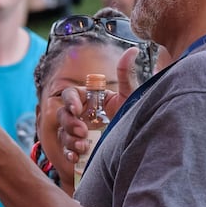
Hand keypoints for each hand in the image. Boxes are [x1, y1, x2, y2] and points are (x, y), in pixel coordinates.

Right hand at [55, 45, 136, 162]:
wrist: (142, 143)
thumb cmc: (134, 116)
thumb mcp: (131, 96)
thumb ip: (127, 74)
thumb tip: (133, 50)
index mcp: (89, 99)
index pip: (70, 94)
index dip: (70, 100)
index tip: (77, 109)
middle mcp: (82, 115)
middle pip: (63, 114)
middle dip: (70, 123)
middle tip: (83, 132)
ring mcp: (80, 132)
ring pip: (63, 132)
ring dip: (70, 139)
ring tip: (84, 146)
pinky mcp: (81, 149)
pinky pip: (67, 149)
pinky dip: (69, 152)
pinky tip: (77, 156)